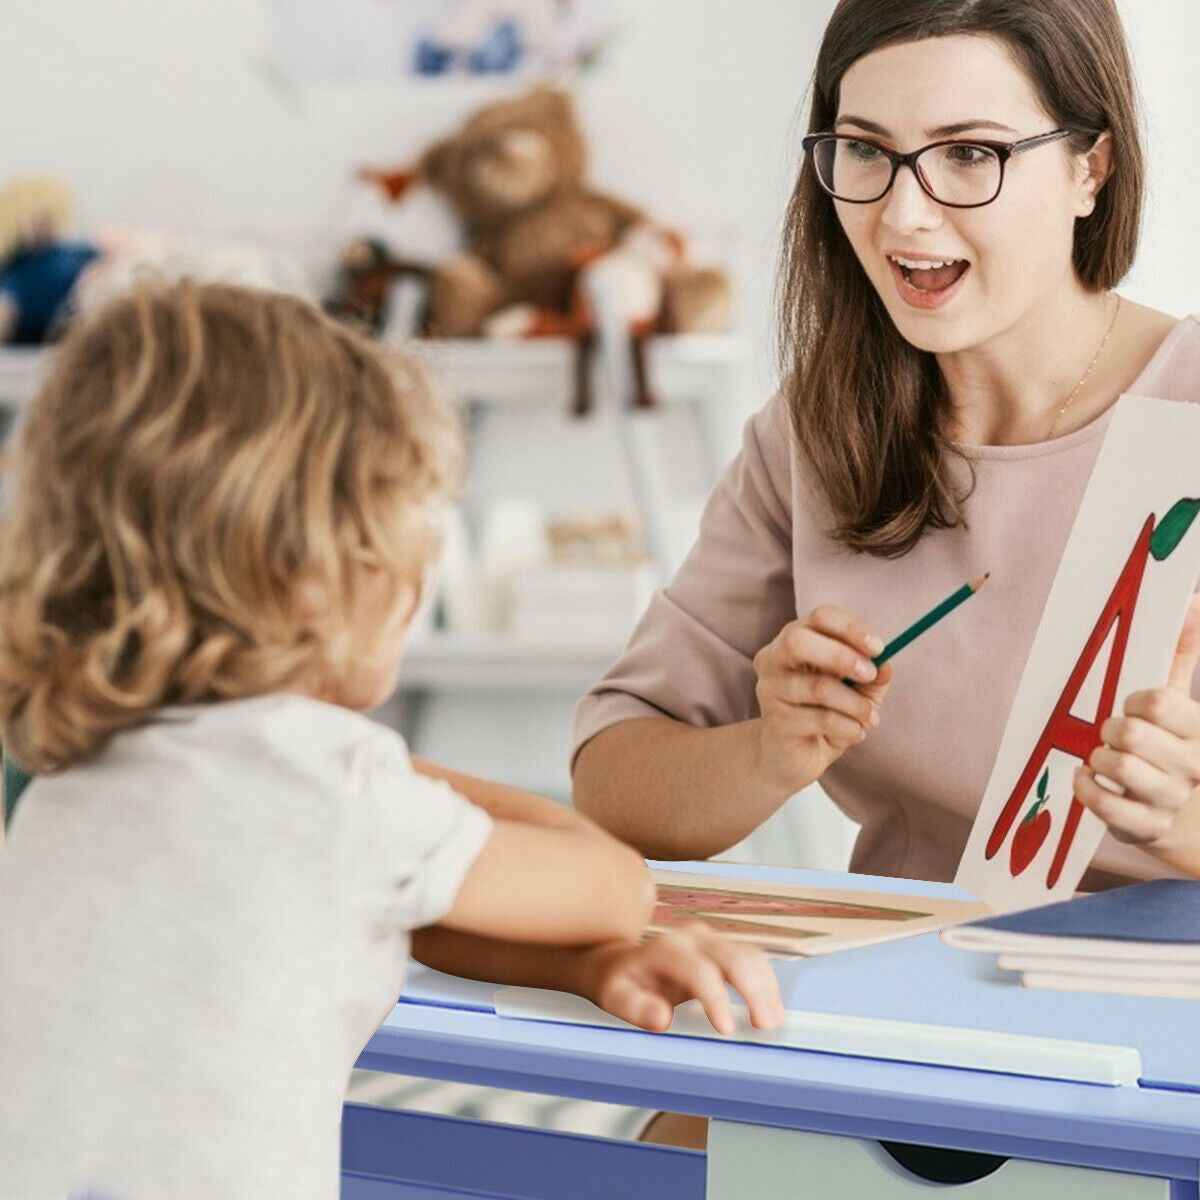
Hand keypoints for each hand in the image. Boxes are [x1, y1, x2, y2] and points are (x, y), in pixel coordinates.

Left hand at [575, 924, 785, 1035]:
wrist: (620, 962)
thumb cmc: (620, 983)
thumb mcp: (615, 997)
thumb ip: (636, 1008)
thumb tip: (662, 1019)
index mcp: (667, 950)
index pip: (699, 971)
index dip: (716, 999)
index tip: (728, 1031)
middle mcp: (692, 939)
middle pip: (733, 956)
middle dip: (754, 990)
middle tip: (765, 1026)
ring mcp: (710, 940)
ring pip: (749, 955)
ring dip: (766, 986)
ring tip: (773, 1021)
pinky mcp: (722, 948)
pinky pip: (752, 959)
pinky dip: (766, 982)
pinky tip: (772, 1008)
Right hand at [753, 605, 893, 797]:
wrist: (794, 757)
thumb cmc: (826, 713)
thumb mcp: (857, 691)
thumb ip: (873, 676)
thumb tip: (886, 665)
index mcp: (795, 639)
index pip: (820, 617)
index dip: (852, 629)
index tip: (879, 648)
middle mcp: (773, 659)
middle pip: (797, 641)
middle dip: (841, 656)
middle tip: (869, 675)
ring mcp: (769, 690)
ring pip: (817, 687)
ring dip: (856, 705)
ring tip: (870, 718)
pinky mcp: (774, 721)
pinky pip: (820, 719)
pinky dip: (849, 728)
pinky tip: (855, 734)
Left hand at [1073, 595, 1199, 876]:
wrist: (1187, 817)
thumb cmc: (1172, 746)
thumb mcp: (1181, 703)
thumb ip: (1183, 653)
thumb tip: (1191, 600)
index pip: (1160, 702)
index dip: (1135, 700)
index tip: (1132, 705)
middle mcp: (1190, 765)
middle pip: (1131, 734)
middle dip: (1111, 730)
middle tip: (1111, 733)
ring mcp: (1169, 798)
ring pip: (1118, 767)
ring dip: (1098, 758)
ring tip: (1102, 758)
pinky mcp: (1144, 826)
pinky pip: (1104, 804)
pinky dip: (1085, 787)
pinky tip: (1085, 778)